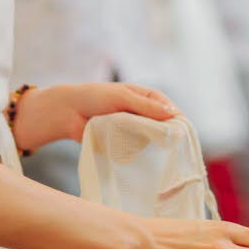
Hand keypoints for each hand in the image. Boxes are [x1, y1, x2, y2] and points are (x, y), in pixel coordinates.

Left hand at [12, 82, 179, 151]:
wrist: (68, 112)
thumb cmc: (95, 97)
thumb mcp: (122, 97)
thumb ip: (146, 106)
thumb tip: (172, 114)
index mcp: (145, 97)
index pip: (168, 108)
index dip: (175, 119)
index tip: (180, 132)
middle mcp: (142, 113)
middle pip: (163, 126)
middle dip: (164, 134)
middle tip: (168, 145)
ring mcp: (133, 128)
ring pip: (150, 139)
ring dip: (147, 142)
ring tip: (141, 145)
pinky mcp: (124, 142)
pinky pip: (136, 148)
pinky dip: (134, 150)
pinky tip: (131, 151)